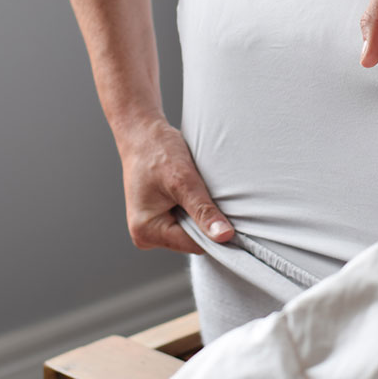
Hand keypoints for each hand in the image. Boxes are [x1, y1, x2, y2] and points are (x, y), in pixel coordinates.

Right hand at [118, 116, 233, 253]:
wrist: (143, 133)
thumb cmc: (156, 151)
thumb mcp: (183, 180)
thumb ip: (203, 210)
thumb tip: (224, 236)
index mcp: (146, 230)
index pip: (193, 245)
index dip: (215, 234)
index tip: (235, 222)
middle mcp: (146, 234)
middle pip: (193, 240)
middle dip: (206, 221)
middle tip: (211, 196)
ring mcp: (153, 227)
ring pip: (192, 230)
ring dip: (201, 213)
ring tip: (198, 191)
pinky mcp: (161, 218)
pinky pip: (187, 221)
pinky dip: (195, 208)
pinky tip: (194, 192)